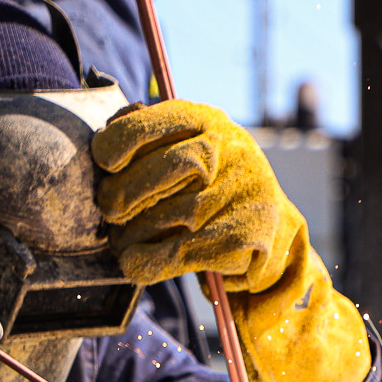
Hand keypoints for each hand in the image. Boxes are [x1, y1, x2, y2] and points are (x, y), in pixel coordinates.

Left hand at [92, 99, 291, 292]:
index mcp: (208, 120)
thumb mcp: (192, 143)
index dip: (119, 142)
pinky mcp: (240, 237)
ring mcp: (237, 195)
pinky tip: (135, 261)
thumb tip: (107, 137)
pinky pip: (174, 254)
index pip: (154, 123)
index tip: (106, 162)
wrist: (275, 227)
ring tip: (122, 238)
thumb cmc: (215, 183)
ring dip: (130, 233)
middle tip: (109, 207)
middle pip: (158, 172)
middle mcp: (228, 152)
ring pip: (163, 217)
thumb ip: (152, 133)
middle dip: (121, 194)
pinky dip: (145, 261)